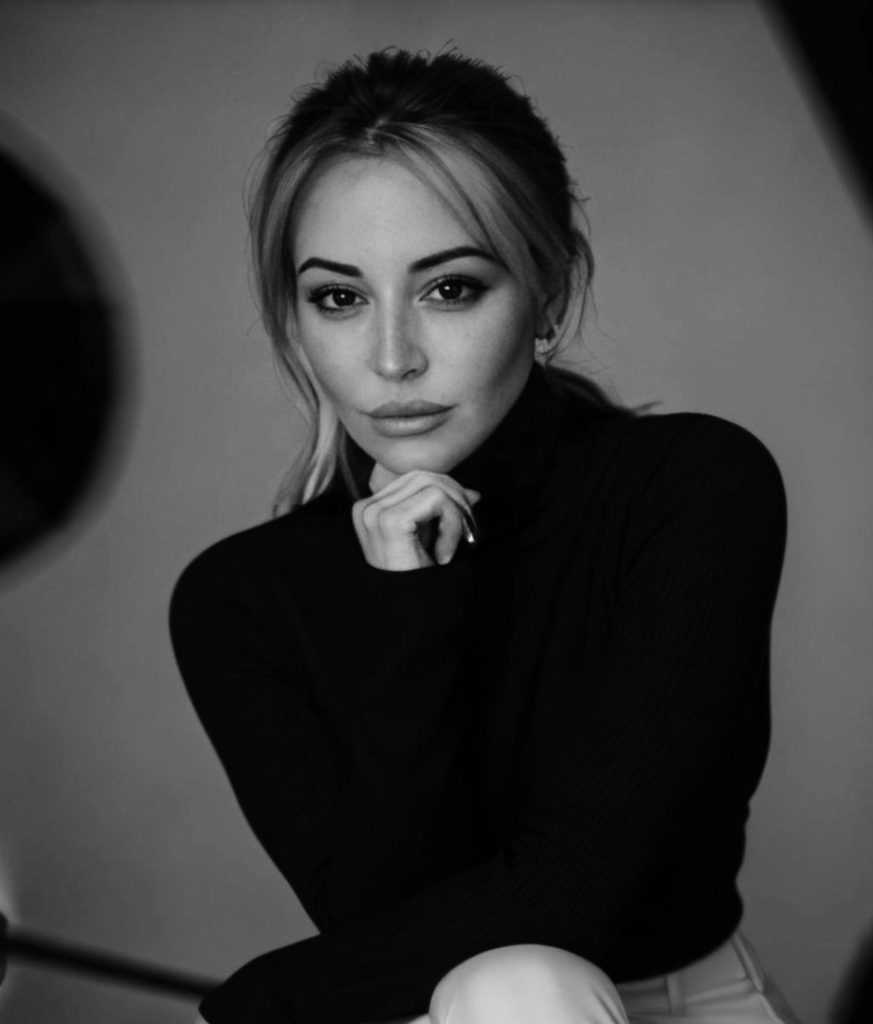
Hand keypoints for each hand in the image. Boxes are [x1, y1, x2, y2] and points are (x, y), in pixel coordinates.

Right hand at [352, 467, 480, 570]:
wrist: (410, 619)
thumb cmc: (420, 582)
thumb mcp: (433, 538)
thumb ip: (446, 511)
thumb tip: (473, 492)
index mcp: (370, 508)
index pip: (418, 478)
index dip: (448, 496)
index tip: (462, 527)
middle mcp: (367, 507)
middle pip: (427, 476)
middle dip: (456, 502)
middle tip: (466, 537)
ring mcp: (374, 513)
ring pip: (435, 485)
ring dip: (456, 516)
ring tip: (451, 549)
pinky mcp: (390, 521)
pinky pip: (438, 500)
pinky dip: (452, 525)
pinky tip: (444, 554)